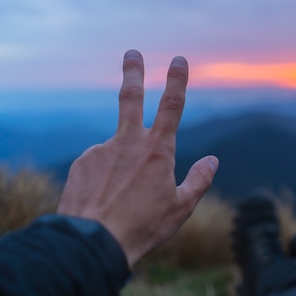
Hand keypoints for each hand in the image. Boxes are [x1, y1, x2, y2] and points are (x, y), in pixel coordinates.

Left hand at [57, 50, 217, 267]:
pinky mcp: (82, 163)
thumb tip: (213, 160)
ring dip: (122, 167)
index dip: (177, 80)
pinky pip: (99, 165)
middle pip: (131, 97)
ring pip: (118, 149)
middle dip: (133, 71)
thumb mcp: (181, 208)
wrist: (93, 243)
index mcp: (158, 150)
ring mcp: (101, 150)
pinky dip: (105, 178)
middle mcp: (128, 142)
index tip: (178, 60)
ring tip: (122, 202)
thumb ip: (200, 180)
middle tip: (132, 53)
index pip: (172, 105)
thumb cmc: (143, 227)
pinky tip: (105, 201)